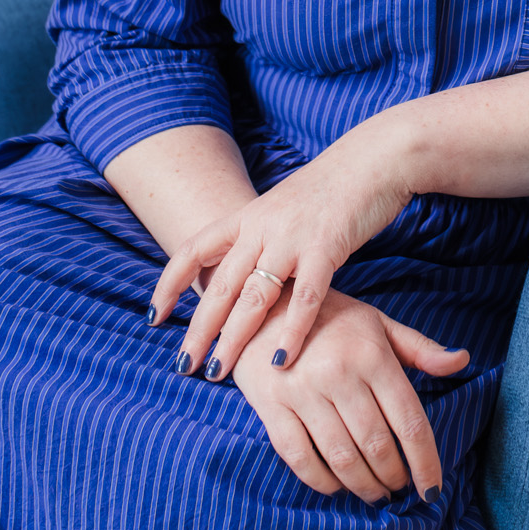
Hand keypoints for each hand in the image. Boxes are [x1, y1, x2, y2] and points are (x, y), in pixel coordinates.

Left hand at [150, 130, 412, 377]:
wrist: (374, 158)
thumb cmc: (333, 189)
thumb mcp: (283, 208)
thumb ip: (261, 238)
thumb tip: (242, 274)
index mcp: (247, 215)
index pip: (193, 250)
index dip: (169, 284)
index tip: (154, 317)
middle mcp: (261, 226)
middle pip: (219, 284)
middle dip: (198, 329)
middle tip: (183, 365)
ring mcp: (291, 237)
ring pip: (253, 296)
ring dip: (233, 338)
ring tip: (218, 371)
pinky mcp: (326, 247)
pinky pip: (304, 297)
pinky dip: (291, 332)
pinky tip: (280, 361)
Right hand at [230, 289, 468, 502]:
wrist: (264, 305)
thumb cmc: (330, 318)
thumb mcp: (377, 324)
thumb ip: (420, 349)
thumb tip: (462, 361)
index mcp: (372, 354)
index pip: (409, 421)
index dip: (426, 462)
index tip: (433, 490)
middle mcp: (339, 374)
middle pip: (377, 445)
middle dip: (394, 477)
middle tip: (400, 488)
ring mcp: (303, 392)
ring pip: (342, 458)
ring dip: (363, 485)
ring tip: (375, 493)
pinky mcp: (271, 406)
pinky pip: (300, 458)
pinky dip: (322, 481)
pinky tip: (337, 486)